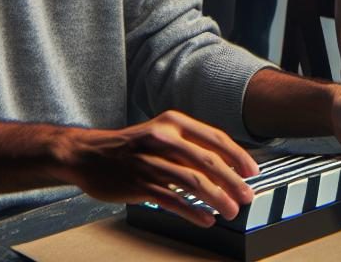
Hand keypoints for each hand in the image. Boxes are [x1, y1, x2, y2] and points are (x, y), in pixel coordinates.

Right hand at [54, 111, 259, 226]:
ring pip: (192, 181)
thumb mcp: (161, 133)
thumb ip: (189, 145)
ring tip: (231, 211)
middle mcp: (163, 138)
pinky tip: (205, 219)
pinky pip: (171, 200)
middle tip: (247, 196)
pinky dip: (192, 210)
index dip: (237, 156)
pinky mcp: (138, 184)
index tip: (252, 171)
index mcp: (173, 122)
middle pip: (207, 161)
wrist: (88, 155)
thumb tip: (225, 162)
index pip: (214, 138)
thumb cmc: (132, 146)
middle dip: (232, 181)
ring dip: (216, 198)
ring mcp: (150, 162)